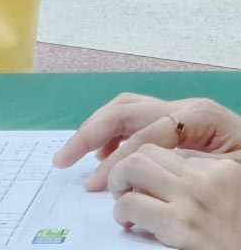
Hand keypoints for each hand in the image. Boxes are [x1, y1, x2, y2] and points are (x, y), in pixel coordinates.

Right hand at [54, 93, 240, 190]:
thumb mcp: (230, 172)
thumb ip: (188, 166)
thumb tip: (145, 170)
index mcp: (199, 115)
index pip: (145, 134)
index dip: (119, 158)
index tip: (99, 182)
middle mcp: (184, 106)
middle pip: (125, 111)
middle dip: (90, 134)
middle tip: (64, 158)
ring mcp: (179, 111)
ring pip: (124, 109)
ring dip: (94, 130)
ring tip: (74, 154)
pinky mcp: (176, 121)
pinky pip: (133, 119)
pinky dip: (112, 133)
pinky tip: (103, 155)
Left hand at [108, 145, 240, 248]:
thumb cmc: (236, 234)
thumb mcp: (230, 195)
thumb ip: (203, 178)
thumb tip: (162, 168)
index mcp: (223, 170)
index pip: (171, 151)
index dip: (151, 165)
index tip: (144, 179)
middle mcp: (208, 179)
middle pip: (147, 152)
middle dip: (126, 166)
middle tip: (125, 186)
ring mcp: (192, 199)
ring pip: (133, 167)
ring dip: (118, 182)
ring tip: (122, 199)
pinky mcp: (179, 223)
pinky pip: (131, 203)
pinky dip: (120, 211)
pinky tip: (127, 221)